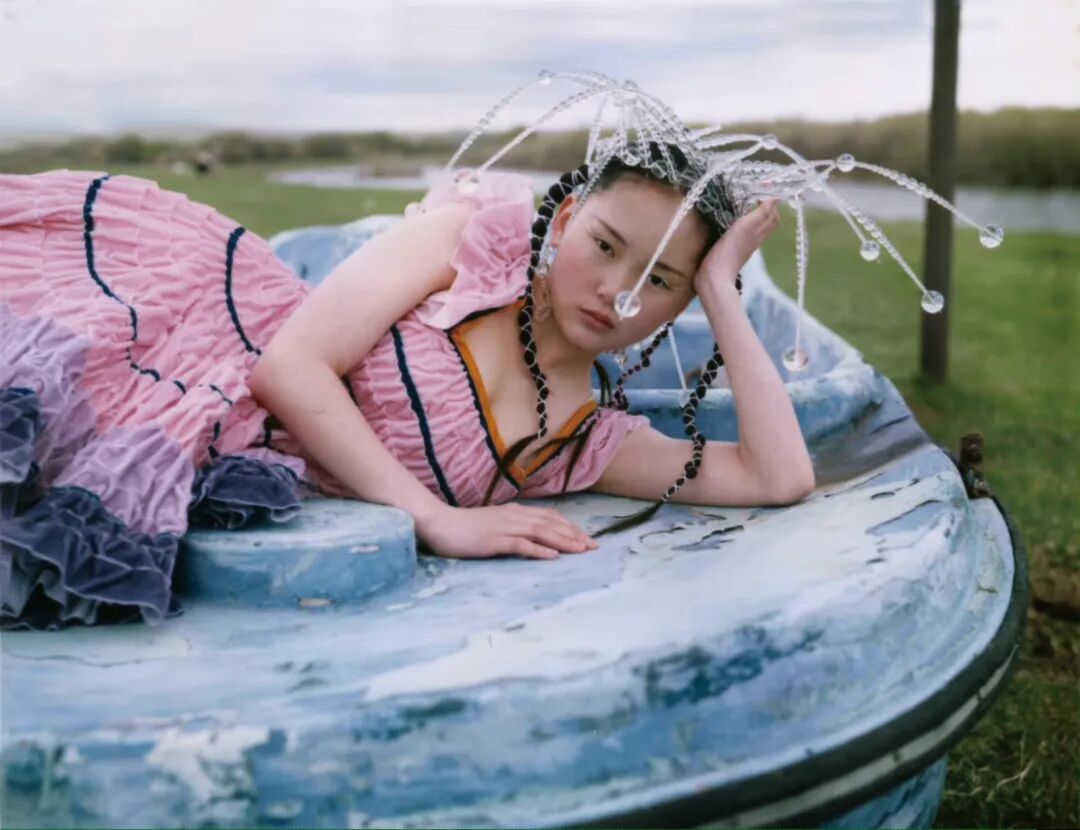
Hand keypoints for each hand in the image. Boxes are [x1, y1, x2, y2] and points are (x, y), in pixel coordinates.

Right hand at [415, 503, 598, 559]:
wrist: (440, 524)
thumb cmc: (465, 527)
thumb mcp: (494, 523)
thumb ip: (513, 526)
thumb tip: (532, 535)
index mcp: (515, 512)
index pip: (549, 517)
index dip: (570, 527)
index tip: (586, 538)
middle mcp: (514, 516)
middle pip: (551, 524)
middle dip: (574, 535)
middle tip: (593, 546)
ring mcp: (505, 528)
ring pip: (541, 532)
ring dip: (563, 541)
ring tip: (581, 550)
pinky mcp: (495, 541)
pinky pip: (521, 544)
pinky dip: (539, 550)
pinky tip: (553, 556)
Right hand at [692, 198, 781, 293]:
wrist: (715, 277)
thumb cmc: (730, 250)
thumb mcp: (746, 226)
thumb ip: (761, 213)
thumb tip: (775, 197)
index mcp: (759, 231)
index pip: (772, 215)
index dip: (772, 201)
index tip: (764, 186)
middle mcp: (754, 239)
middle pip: (767, 222)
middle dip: (767, 208)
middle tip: (758, 195)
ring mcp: (744, 247)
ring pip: (755, 229)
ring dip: (755, 216)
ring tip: (748, 205)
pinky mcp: (732, 252)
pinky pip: (743, 236)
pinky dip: (744, 226)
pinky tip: (735, 223)